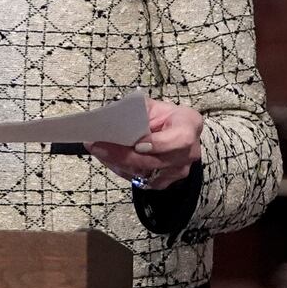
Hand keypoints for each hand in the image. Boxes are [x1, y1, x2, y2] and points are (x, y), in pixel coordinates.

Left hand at [87, 97, 202, 190]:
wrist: (173, 132)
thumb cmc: (160, 116)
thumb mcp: (150, 105)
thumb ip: (135, 110)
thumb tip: (110, 117)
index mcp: (189, 125)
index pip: (179, 139)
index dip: (158, 144)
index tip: (136, 144)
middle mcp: (189, 152)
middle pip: (156, 161)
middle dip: (124, 155)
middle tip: (98, 146)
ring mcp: (178, 170)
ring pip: (145, 172)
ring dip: (118, 162)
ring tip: (97, 150)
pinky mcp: (166, 182)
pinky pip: (141, 180)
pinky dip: (122, 170)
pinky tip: (108, 159)